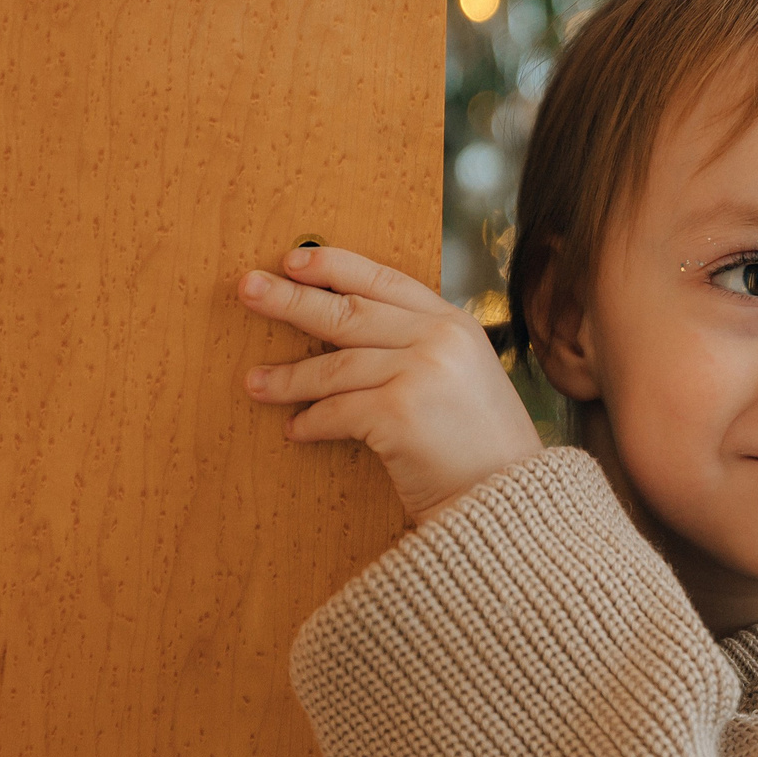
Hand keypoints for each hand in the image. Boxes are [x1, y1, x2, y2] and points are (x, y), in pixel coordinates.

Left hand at [240, 245, 542, 523]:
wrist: (509, 496)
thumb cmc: (481, 446)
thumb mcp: (462, 378)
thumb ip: (420, 348)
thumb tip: (347, 334)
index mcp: (455, 324)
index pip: (384, 279)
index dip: (335, 265)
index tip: (294, 260)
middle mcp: (439, 339)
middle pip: (347, 311)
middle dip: (290, 299)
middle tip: (248, 288)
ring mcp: (420, 372)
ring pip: (333, 365)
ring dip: (288, 377)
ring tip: (255, 383)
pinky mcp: (398, 411)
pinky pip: (335, 411)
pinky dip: (310, 422)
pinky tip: (295, 429)